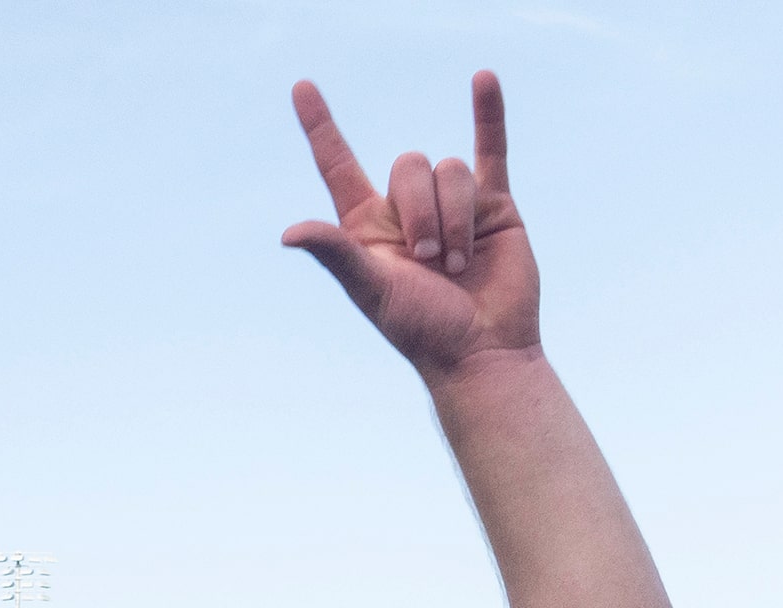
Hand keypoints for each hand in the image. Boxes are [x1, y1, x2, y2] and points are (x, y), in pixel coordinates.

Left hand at [283, 72, 539, 381]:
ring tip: (459, 264)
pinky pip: (490, 149)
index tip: (303, 88)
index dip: (321, 127)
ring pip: (449, 170)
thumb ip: (336, 253)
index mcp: (368, 225)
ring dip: (455, 218)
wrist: (483, 352)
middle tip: (430, 262)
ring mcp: (452, 204)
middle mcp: (407, 209)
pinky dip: (489, 114)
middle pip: (407, 166)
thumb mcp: (373, 292)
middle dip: (421, 211)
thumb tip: (289, 234)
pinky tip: (484, 79)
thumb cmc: (423, 331)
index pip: (338, 164)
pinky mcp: (493, 206)